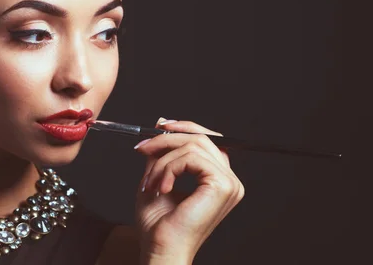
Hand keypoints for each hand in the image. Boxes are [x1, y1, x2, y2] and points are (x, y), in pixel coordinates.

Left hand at [134, 117, 244, 264]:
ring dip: (163, 160)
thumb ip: (163, 153)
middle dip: (167, 138)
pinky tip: (161, 188)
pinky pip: (190, 158)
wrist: (161, 249)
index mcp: (219, 179)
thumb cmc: (159, 224)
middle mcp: (229, 180)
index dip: (184, 128)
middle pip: (202, 138)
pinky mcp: (222, 186)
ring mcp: (229, 183)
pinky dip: (169, 169)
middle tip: (143, 147)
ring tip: (150, 181)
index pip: (208, 140)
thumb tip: (162, 124)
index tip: (159, 126)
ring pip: (192, 146)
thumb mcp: (158, 177)